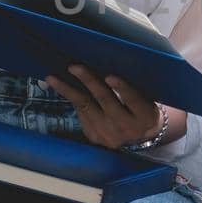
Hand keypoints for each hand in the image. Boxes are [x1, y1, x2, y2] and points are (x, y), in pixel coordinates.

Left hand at [45, 65, 186, 149]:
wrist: (141, 140)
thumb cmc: (144, 110)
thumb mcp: (148, 101)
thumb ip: (135, 88)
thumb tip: (112, 62)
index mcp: (144, 116)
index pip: (133, 99)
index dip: (122, 88)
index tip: (109, 76)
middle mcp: (126, 127)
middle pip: (105, 100)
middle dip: (89, 81)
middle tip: (74, 67)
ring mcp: (108, 134)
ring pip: (86, 107)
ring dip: (68, 90)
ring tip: (53, 78)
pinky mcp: (95, 137)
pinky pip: (81, 113)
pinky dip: (72, 98)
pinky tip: (60, 86)